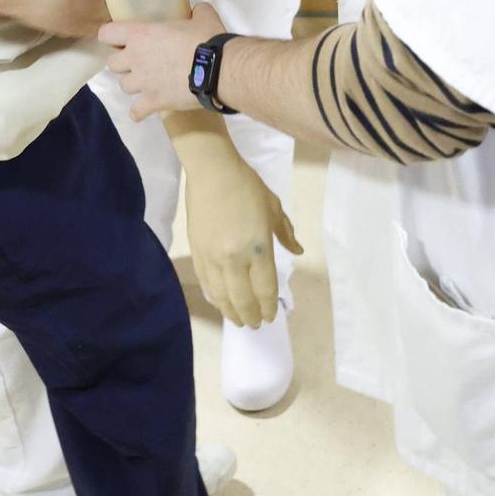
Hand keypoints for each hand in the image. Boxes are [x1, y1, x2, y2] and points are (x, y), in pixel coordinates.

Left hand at [99, 0, 223, 117]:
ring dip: (134, 84)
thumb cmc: (207, 39)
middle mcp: (135, 58)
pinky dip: (139, 112)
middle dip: (123, 63)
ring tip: (147, 84)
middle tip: (139, 61)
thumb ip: (196, 12)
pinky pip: (135, 112)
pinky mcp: (153, 102)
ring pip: (123, 86)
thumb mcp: (203, 17)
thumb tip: (198, 11)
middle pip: (112, 63)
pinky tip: (145, 109)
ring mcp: (142, 83)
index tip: (122, 39)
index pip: (107, 33)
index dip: (112, 36)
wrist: (218, 69)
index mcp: (141, 34)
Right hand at [184, 150, 301, 326]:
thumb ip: (285, 233)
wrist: (212, 170)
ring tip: (238, 320)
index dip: (268, 306)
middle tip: (255, 324)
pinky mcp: (197, 252)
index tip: (271, 316)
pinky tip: (219, 301)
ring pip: (221, 296)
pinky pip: (205, 282)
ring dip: (231, 312)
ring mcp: (213, 257)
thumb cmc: (247, 185)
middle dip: (251, 316)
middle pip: (243, 298)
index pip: (265, 288)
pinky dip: (214, 297)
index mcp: (258, 247)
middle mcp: (235, 258)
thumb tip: (297, 251)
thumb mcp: (273, 207)